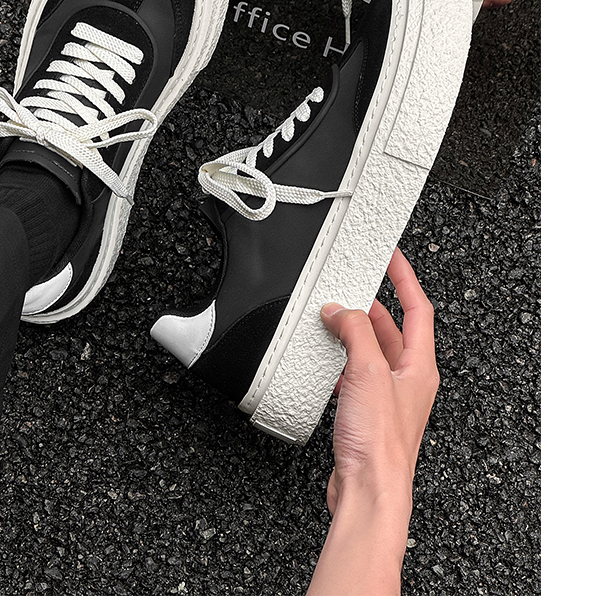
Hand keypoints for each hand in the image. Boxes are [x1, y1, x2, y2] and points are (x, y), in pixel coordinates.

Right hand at [321, 247, 439, 515]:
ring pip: (373, 351)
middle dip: (374, 304)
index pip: (418, 309)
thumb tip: (341, 310)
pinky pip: (356, 374)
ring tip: (336, 316)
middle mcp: (408, 379)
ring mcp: (388, 397)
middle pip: (394, 328)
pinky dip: (342, 360)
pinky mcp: (367, 412)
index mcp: (419, 365)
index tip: (392, 257)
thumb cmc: (380, 443)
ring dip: (355, 332)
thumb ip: (355, 333)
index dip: (406, 278)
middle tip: (356, 283)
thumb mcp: (368, 372)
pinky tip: (328, 360)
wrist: (369, 490)